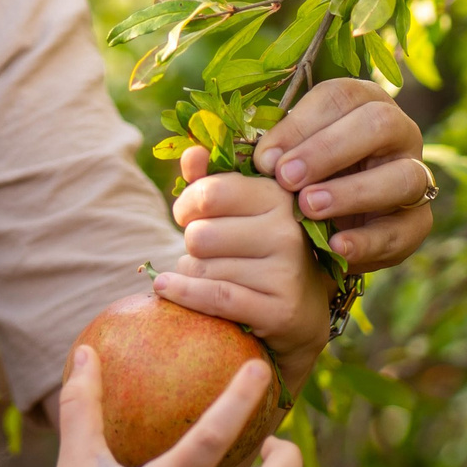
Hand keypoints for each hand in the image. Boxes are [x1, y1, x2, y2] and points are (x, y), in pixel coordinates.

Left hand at [152, 149, 331, 391]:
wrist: (300, 313)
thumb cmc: (259, 252)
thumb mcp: (241, 212)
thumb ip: (211, 181)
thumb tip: (192, 153)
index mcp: (279, 197)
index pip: (210, 193)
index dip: (186, 205)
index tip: (186, 216)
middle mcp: (288, 231)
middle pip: (200, 235)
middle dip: (191, 245)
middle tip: (204, 252)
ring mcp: (287, 272)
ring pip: (203, 268)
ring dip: (192, 274)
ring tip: (209, 274)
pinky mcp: (280, 310)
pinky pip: (215, 297)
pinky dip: (183, 293)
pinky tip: (166, 287)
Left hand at [252, 77, 433, 271]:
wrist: (324, 234)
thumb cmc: (295, 182)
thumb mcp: (273, 164)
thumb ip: (247, 157)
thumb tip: (204, 157)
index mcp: (359, 103)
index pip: (339, 97)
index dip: (301, 125)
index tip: (264, 159)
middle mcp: (396, 132)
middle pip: (378, 124)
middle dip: (329, 150)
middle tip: (285, 179)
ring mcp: (415, 175)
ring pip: (403, 175)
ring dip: (354, 191)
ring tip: (309, 208)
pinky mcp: (418, 221)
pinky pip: (407, 228)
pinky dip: (371, 239)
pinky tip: (337, 246)